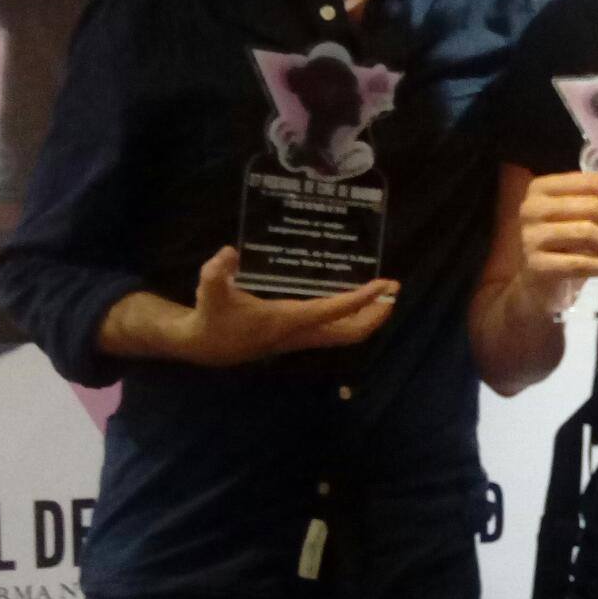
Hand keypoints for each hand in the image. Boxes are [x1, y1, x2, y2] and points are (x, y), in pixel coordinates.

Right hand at [174, 246, 398, 365]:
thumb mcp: (209, 291)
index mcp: (286, 321)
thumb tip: (229, 252)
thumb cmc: (211, 316)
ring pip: (346, 334)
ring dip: (369, 316)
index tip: (383, 284)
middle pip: (350, 332)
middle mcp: (300, 333)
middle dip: (376, 313)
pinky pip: (337, 331)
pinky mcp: (299, 337)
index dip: (360, 299)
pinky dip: (353, 317)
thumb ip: (216, 272)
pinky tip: (357, 300)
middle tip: (395, 289)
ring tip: (385, 293)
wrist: (203, 346)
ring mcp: (301, 338)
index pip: (332, 312)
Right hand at [515, 170, 597, 316]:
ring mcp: (530, 236)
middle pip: (591, 206)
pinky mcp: (535, 264)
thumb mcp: (584, 221)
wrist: (536, 284)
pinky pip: (579, 262)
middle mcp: (531, 207)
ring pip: (587, 232)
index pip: (590, 182)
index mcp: (542, 188)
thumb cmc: (563, 246)